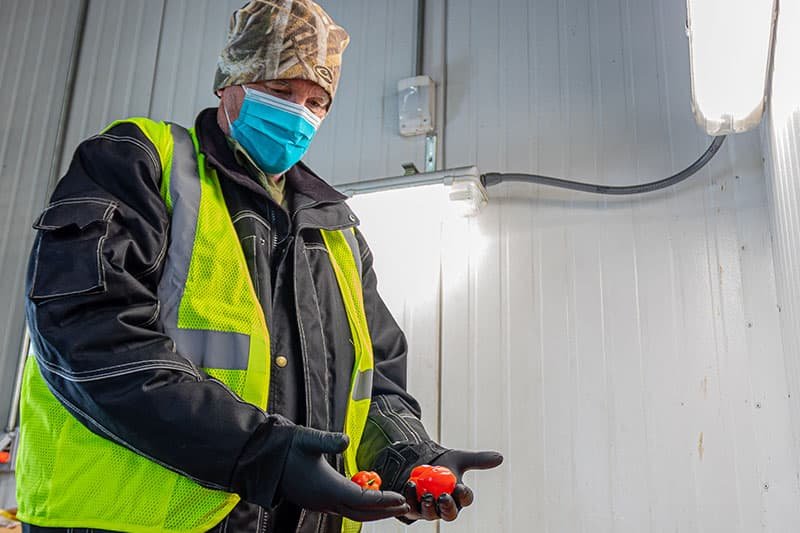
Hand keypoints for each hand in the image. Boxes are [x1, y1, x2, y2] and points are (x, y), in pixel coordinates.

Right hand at [279, 427, 409, 520]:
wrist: (262, 458)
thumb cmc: (285, 447)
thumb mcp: (307, 439)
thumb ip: (328, 440)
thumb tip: (345, 440)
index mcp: (326, 489)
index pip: (361, 500)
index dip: (382, 500)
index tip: (399, 498)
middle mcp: (324, 501)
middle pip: (360, 513)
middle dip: (383, 511)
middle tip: (403, 507)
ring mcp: (319, 503)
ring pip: (352, 513)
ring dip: (373, 511)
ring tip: (391, 506)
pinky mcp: (316, 500)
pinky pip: (343, 508)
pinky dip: (360, 507)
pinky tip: (367, 498)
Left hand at [402, 449, 502, 521]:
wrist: (418, 457)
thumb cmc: (441, 461)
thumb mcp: (459, 458)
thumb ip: (478, 459)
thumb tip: (500, 457)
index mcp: (459, 497)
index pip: (464, 499)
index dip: (463, 495)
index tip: (459, 486)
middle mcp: (445, 507)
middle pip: (449, 513)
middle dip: (447, 507)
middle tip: (443, 496)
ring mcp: (428, 509)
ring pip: (430, 514)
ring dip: (428, 506)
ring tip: (426, 495)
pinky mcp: (412, 507)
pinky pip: (411, 507)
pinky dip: (410, 497)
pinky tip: (410, 486)